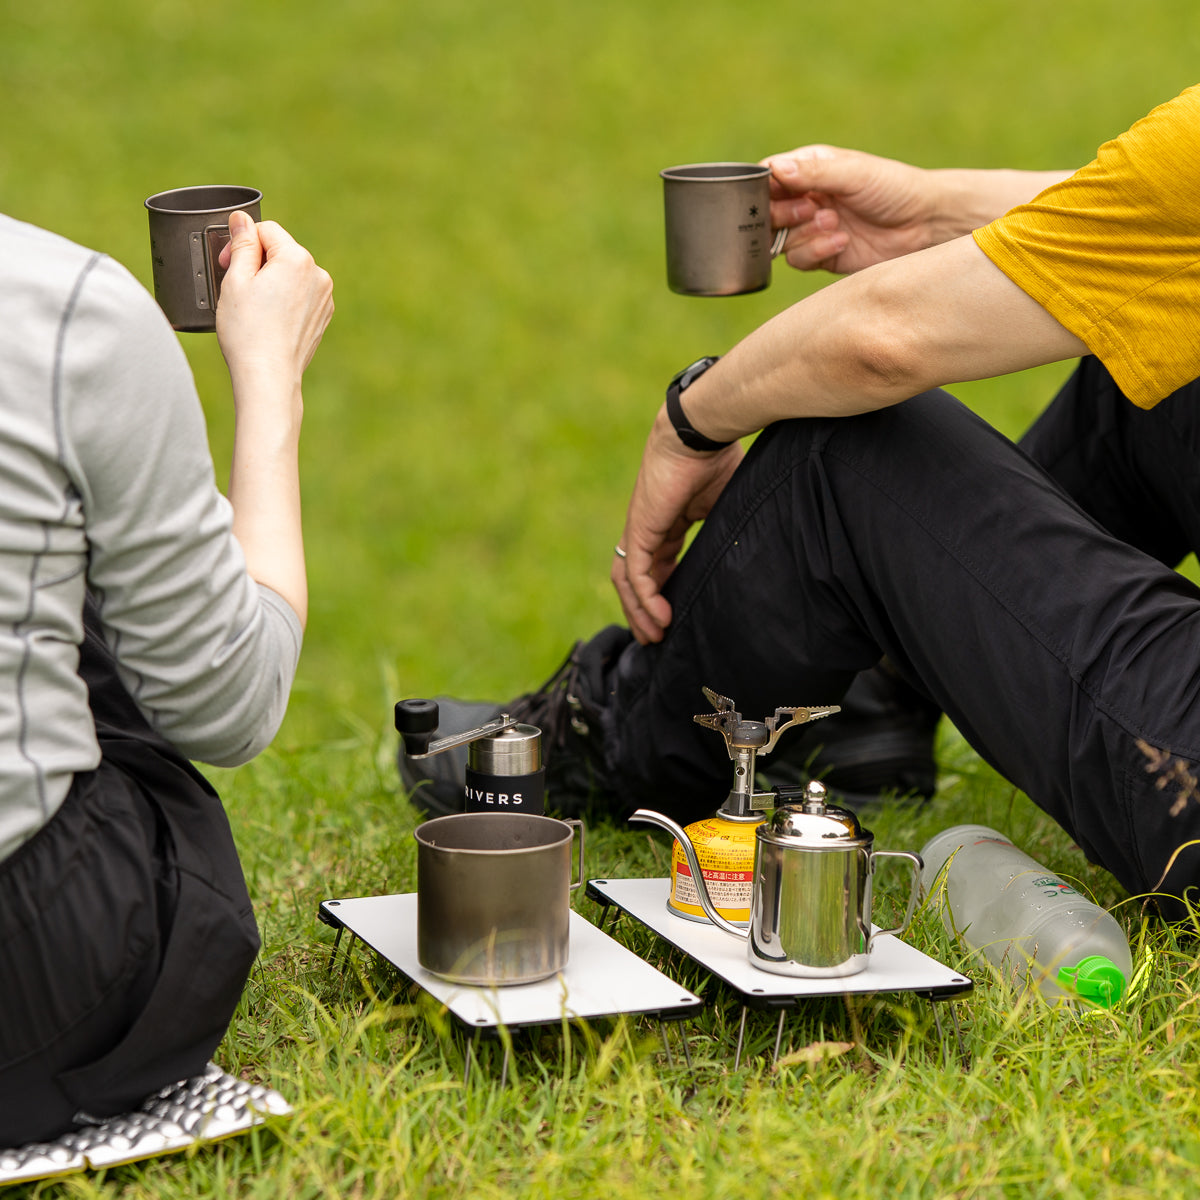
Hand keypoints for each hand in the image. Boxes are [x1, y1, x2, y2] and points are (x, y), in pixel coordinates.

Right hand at [215, 211, 333, 396]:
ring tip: (252, 308)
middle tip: (236, 288)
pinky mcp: (322, 316)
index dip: (241, 243)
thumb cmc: (247, 331)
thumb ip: (242, 244)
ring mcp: (324, 298)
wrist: (268, 376)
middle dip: (256, 262)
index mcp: (298, 259)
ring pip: (290, 274)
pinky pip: (300, 295)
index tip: (226, 264)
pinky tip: (268, 319)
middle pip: (280, 251)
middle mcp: (318, 275)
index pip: (266, 231)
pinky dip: (284, 299)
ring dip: (270, 281)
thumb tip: (243, 219)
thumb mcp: (236, 279)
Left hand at [611, 408, 743, 643]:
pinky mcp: (640, 529)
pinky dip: (645, 598)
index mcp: (667, 522)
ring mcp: (640, 529)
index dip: (660, 594)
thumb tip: (749, 556)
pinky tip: (661, 618)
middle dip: (643, 612)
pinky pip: (636, 573)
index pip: (655, 566)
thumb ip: (727, 532)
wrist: (700, 434)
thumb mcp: (726, 505)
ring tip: (655, 637)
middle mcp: (648, 529)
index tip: (672, 618)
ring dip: (639, 612)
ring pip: (628, 581)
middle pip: (636, 579)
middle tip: (656, 639)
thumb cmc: (718, 460)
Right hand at [763, 145, 937, 274]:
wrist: (923, 225)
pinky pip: (798, 260)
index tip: (772, 194)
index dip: (762, 188)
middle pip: (766, 213)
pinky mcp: (821, 255)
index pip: (768, 177)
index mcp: (809, 170)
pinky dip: (815, 252)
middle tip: (808, 210)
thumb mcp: (854, 173)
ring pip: (780, 240)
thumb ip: (814, 172)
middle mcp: (805, 199)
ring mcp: (811, 229)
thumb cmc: (894, 188)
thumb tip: (774, 168)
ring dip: (804, 234)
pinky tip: (841, 242)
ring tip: (834, 224)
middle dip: (782, 215)